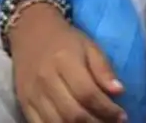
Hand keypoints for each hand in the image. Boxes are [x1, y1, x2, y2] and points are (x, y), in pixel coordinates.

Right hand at [8, 4, 126, 121]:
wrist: (30, 31)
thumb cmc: (65, 40)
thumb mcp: (89, 46)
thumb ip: (103, 69)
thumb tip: (119, 92)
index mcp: (64, 61)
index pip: (88, 93)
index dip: (107, 109)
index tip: (121, 115)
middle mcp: (46, 79)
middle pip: (73, 113)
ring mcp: (33, 93)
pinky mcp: (24, 102)